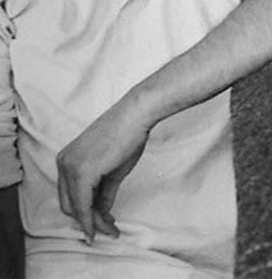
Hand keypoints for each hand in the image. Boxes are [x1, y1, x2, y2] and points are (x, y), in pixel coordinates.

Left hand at [56, 99, 152, 243]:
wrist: (135, 115)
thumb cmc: (127, 135)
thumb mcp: (113, 169)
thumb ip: (104, 191)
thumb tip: (103, 211)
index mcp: (67, 160)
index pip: (70, 195)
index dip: (85, 213)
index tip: (100, 223)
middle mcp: (62, 164)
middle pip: (69, 204)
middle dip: (88, 220)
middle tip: (108, 229)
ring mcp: (70, 168)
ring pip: (76, 207)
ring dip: (93, 222)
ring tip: (111, 231)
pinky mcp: (81, 172)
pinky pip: (83, 204)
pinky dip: (92, 218)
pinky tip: (104, 226)